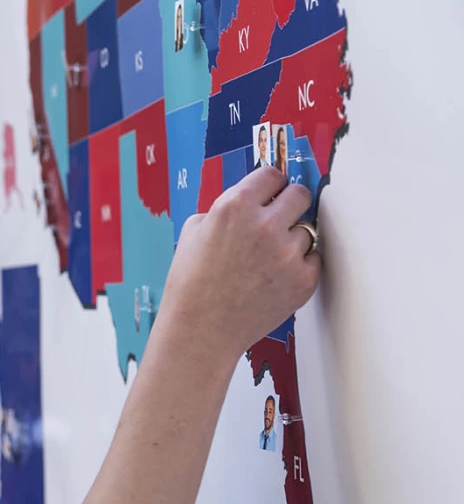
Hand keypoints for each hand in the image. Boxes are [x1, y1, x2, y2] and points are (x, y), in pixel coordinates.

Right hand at [164, 167, 320, 356]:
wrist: (201, 329)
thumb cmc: (191, 282)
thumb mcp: (194, 231)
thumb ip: (226, 208)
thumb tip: (252, 200)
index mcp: (235, 206)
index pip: (272, 175)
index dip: (270, 184)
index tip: (271, 192)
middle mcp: (265, 225)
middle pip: (300, 194)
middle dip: (289, 203)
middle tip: (278, 219)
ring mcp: (288, 253)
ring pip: (307, 229)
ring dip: (291, 239)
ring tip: (266, 259)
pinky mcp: (304, 279)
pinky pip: (313, 259)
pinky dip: (298, 265)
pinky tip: (274, 277)